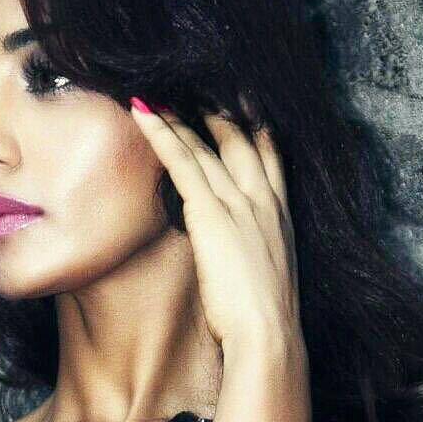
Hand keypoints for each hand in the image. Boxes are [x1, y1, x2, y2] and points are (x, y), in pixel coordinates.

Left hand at [129, 95, 300, 351]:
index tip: (241, 107)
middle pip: (240, 140)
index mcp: (280, 218)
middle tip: (194, 85)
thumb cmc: (265, 323)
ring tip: (158, 92)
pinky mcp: (211, 213)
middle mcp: (263, 201)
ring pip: (206, 146)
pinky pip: (182, 161)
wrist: (268, 335)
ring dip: (180, 116)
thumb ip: (251, 260)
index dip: (254, 129)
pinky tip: (142, 111)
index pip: (269, 158)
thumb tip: (234, 262)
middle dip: (218, 111)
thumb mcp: (266, 281)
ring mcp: (239, 203)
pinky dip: (161, 133)